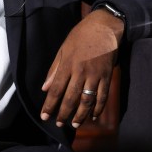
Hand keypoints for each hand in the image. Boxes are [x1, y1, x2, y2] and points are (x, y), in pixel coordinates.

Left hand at [40, 8, 123, 128]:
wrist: (104, 27)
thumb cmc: (80, 36)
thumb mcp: (63, 49)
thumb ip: (54, 69)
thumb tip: (45, 87)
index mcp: (67, 64)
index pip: (56, 89)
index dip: (49, 104)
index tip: (44, 115)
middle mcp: (80, 71)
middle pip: (71, 97)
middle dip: (63, 113)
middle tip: (58, 123)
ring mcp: (95, 75)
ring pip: (87, 100)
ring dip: (80, 114)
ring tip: (75, 124)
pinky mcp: (107, 76)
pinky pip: (103, 96)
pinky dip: (98, 108)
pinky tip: (92, 116)